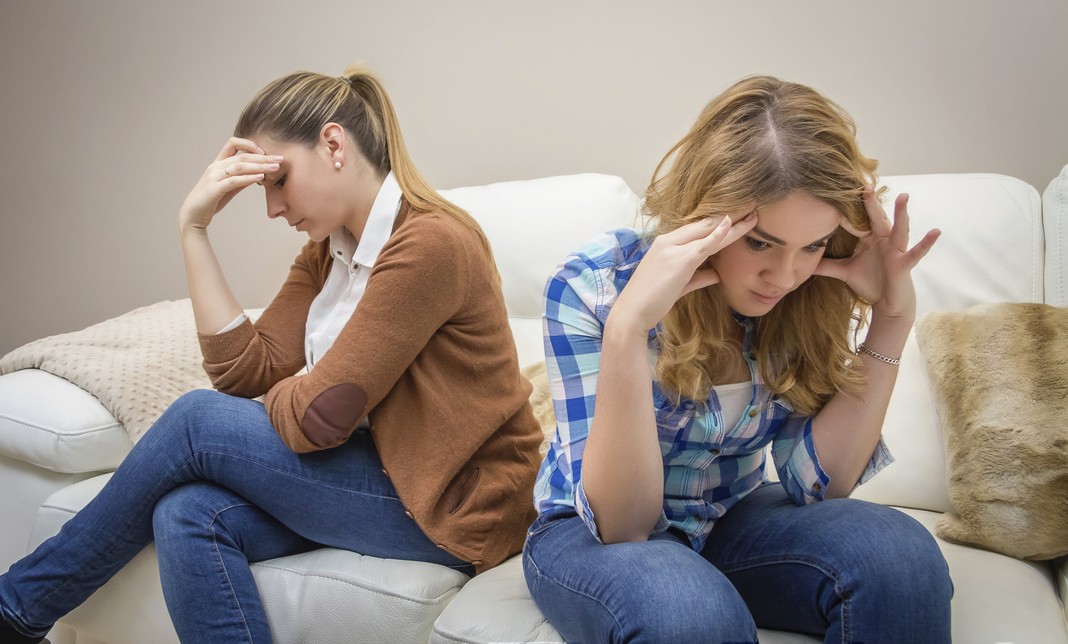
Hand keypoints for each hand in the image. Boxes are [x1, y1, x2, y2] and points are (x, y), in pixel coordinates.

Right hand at [178, 137, 281, 233]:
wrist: (193, 215)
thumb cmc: (212, 200)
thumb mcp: (230, 187)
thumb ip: (242, 179)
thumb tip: (259, 173)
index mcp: (218, 163)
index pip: (233, 144)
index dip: (250, 144)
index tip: (265, 152)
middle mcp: (215, 167)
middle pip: (242, 156)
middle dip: (263, 157)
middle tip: (280, 158)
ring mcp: (213, 177)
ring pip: (239, 166)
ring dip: (259, 166)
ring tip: (275, 168)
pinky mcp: (213, 189)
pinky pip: (233, 181)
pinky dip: (248, 178)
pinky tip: (260, 177)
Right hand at [609, 212, 757, 335]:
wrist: (632, 312)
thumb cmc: (650, 302)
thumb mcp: (677, 286)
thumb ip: (697, 277)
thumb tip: (716, 274)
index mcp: (665, 244)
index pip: (696, 228)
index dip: (718, 223)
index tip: (738, 218)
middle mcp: (668, 241)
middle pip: (704, 224)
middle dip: (730, 217)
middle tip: (751, 210)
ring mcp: (673, 249)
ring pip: (708, 232)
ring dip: (733, 224)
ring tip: (753, 216)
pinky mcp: (679, 261)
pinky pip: (704, 244)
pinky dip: (719, 233)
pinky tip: (732, 224)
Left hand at [814, 187, 939, 319]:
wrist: (888, 304)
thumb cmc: (870, 283)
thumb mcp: (845, 272)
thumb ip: (826, 265)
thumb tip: (804, 261)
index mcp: (869, 239)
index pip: (856, 221)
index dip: (847, 212)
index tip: (836, 194)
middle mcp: (883, 240)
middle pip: (876, 219)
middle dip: (871, 203)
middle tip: (864, 185)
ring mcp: (896, 250)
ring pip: (899, 229)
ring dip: (901, 213)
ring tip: (904, 196)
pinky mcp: (905, 263)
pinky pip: (916, 252)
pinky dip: (926, 243)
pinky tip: (936, 231)